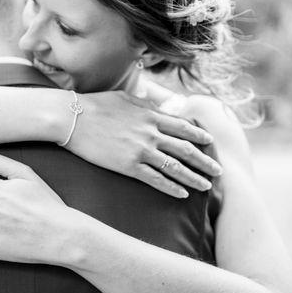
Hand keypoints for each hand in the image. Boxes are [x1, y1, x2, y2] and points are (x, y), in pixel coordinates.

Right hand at [66, 91, 221, 197]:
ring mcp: (141, 151)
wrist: (72, 119)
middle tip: (218, 170)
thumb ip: (145, 103)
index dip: (199, 136)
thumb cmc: (95, 105)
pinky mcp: (128, 166)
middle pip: (186, 149)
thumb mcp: (125, 98)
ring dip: (194, 178)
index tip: (211, 143)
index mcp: (151, 115)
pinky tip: (182, 194)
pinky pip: (156, 180)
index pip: (183, 127)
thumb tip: (157, 106)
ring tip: (206, 186)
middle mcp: (150, 133)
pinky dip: (172, 188)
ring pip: (176, 168)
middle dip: (205, 161)